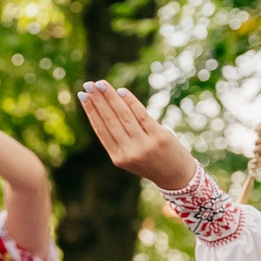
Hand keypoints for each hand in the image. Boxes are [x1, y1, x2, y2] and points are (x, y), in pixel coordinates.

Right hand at [77, 79, 199, 189]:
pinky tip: (121, 91)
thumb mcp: (130, 156)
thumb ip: (119, 138)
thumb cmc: (151, 162)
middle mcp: (129, 152)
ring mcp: (144, 144)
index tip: (82, 96)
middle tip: (88, 84)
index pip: (101, 129)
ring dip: (110, 97)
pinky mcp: (159, 136)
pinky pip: (141, 115)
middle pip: (110, 120)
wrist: (177, 177)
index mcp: (118, 158)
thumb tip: (106, 107)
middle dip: (98, 100)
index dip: (90, 111)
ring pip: (123, 115)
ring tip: (100, 84)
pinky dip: (130, 101)